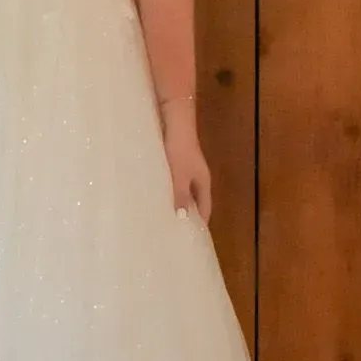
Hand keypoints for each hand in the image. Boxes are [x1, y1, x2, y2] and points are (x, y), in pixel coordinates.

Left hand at [161, 99, 211, 222]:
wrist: (175, 122)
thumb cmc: (179, 150)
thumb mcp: (179, 175)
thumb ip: (180, 196)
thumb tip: (182, 219)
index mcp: (203, 182)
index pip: (205, 208)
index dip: (200, 222)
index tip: (192, 238)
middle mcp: (197, 177)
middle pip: (194, 202)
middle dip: (186, 216)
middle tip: (174, 232)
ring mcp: (186, 169)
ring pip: (183, 192)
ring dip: (175, 204)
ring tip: (162, 219)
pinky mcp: (175, 162)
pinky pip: (173, 183)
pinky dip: (167, 192)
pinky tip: (155, 197)